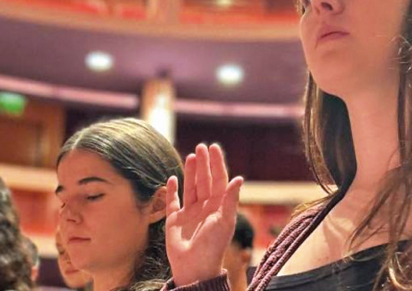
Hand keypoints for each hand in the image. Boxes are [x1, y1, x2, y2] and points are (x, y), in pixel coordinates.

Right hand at [165, 143, 242, 285]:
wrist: (194, 266)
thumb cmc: (213, 245)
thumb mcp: (225, 221)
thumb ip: (230, 199)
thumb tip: (239, 178)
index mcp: (218, 206)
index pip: (219, 180)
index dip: (217, 164)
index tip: (214, 148)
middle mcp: (205, 207)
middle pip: (204, 180)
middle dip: (204, 163)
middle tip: (202, 146)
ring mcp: (189, 212)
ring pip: (190, 187)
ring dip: (190, 172)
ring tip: (191, 156)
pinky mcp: (174, 219)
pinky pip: (173, 200)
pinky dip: (172, 189)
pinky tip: (173, 178)